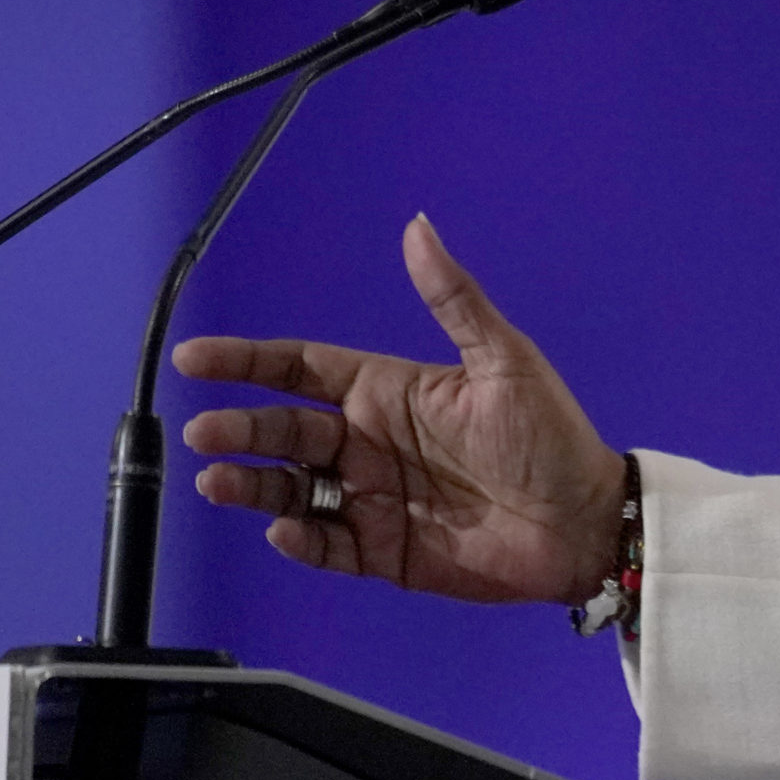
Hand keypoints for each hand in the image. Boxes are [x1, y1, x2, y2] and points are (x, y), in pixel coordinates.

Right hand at [173, 213, 624, 604]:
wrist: (583, 522)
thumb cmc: (549, 435)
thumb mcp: (503, 359)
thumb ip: (453, 298)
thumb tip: (418, 226)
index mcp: (390, 391)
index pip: (302, 369)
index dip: (248, 361)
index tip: (195, 357)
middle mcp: (370, 442)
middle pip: (284, 430)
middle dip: (239, 428)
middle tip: (203, 432)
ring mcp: (372, 498)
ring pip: (291, 489)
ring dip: (252, 484)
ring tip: (218, 481)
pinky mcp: (382, 552)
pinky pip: (326, 546)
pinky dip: (300, 540)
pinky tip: (286, 529)